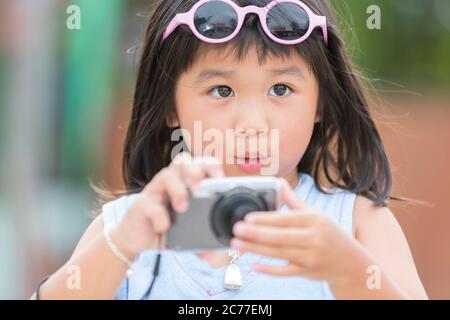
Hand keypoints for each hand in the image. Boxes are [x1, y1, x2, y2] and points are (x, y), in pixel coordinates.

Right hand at [112, 152, 223, 259]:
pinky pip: (150, 205)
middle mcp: (169, 181)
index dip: (209, 165)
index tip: (219, 179)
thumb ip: (204, 237)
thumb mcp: (187, 230)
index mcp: (184, 182)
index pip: (198, 163)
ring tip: (182, 208)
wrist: (135, 240)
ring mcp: (154, 191)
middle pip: (182, 161)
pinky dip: (160, 217)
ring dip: (178, 190)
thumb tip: (219, 250)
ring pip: (165, 176)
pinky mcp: (140, 206)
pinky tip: (164, 228)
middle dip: (194, 171)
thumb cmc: (165, 228)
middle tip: (199, 188)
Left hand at [230, 179, 365, 283]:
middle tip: (236, 229)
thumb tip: (278, 181)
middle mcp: (313, 239)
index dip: (266, 219)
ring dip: (256, 249)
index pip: (286, 219)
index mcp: (314, 221)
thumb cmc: (329, 234)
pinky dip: (270, 270)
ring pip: (279, 254)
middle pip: (280, 237)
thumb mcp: (316, 214)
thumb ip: (294, 200)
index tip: (248, 217)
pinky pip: (285, 271)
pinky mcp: (306, 272)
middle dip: (256, 234)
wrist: (350, 262)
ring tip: (237, 244)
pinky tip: (254, 265)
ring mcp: (310, 257)